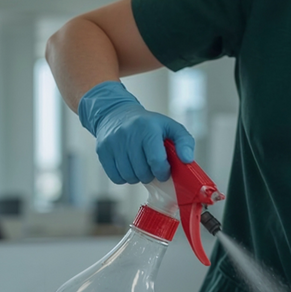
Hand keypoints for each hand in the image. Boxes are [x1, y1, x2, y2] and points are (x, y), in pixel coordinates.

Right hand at [78, 80, 194, 184]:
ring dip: (137, 177)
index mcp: (148, 128)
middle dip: (150, 175)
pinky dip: (124, 178)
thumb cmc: (147, 124)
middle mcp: (129, 134)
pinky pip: (116, 178)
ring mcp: (113, 143)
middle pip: (142, 172)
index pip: (156, 161)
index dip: (163, 172)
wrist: (116, 113)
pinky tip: (128, 167)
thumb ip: (185, 142)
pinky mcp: (102, 151)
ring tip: (140, 166)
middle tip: (151, 167)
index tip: (164, 171)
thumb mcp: (169, 127)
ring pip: (129, 177)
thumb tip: (188, 160)